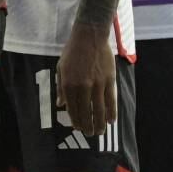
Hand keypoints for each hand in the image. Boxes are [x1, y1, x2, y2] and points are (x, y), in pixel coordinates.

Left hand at [56, 21, 115, 136]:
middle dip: (87, 125)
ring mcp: (97, 84)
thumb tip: (61, 104)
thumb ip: (61, 88)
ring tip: (100, 131)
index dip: (75, 120)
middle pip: (86, 111)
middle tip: (90, 134)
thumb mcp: (60, 69)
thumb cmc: (72, 52)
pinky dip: (112, 112)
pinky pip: (111, 100)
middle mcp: (83, 86)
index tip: (78, 128)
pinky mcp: (110, 80)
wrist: (89, 37)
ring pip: (100, 109)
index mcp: (68, 84)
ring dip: (100, 122)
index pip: (72, 107)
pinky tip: (112, 120)